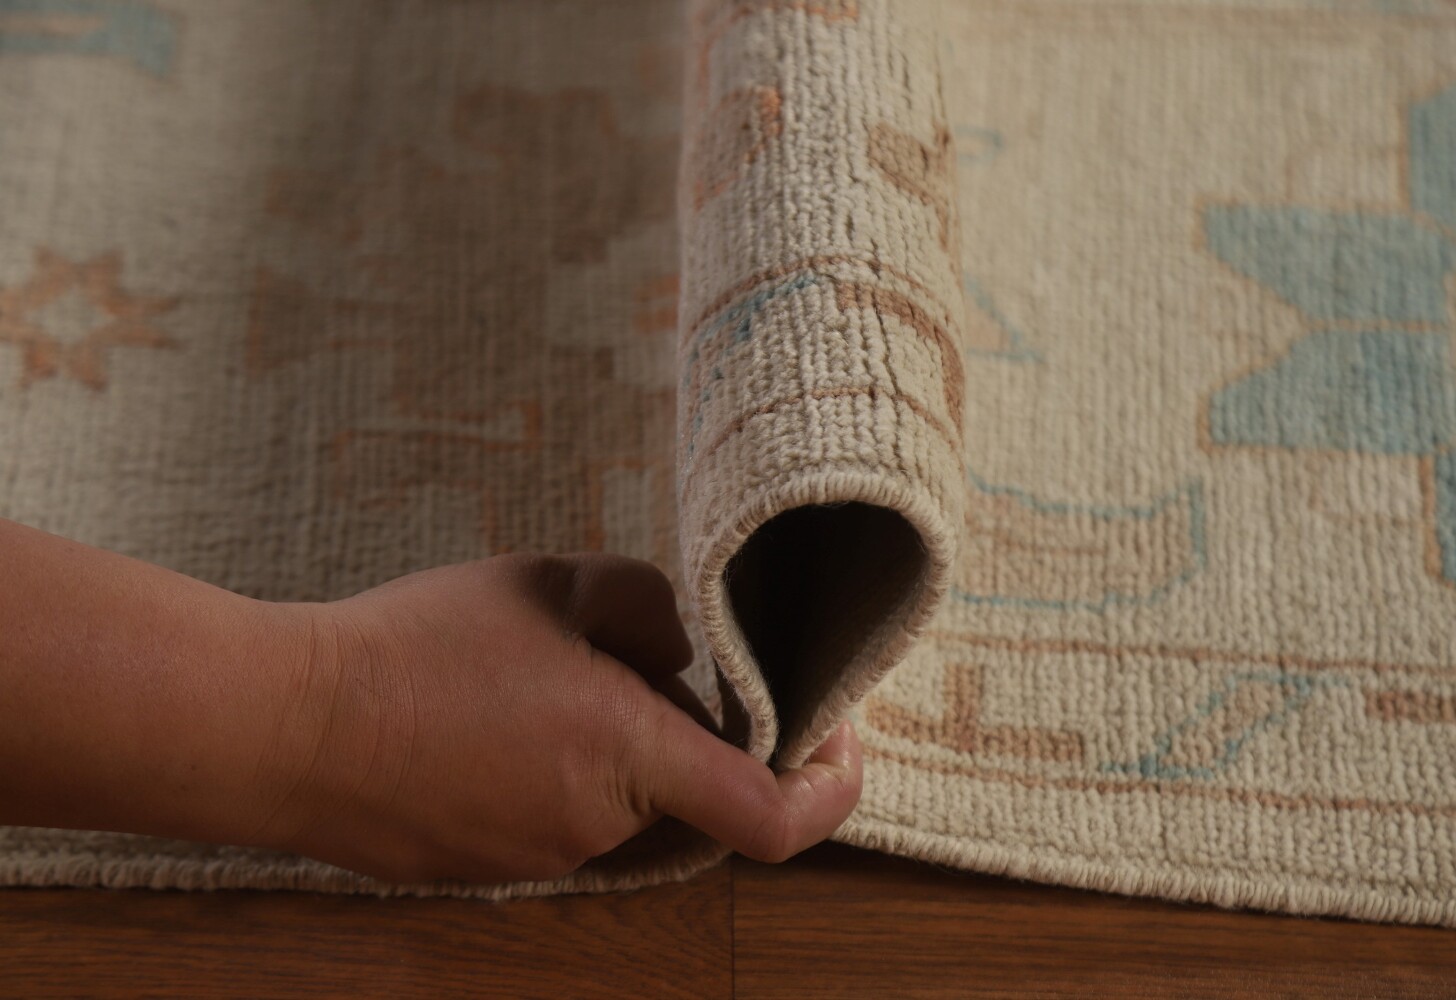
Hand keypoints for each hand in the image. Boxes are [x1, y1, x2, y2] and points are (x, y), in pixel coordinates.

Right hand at [252, 553, 862, 883]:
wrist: (284, 726)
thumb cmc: (413, 647)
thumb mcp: (548, 581)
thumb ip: (644, 606)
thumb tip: (678, 655)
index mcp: (627, 756)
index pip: (771, 814)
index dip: (828, 784)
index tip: (835, 738)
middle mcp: (596, 827)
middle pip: (683, 783)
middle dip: (670, 719)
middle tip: (606, 648)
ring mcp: (540, 859)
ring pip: (616, 797)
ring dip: (602, 738)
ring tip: (519, 672)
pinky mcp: (489, 869)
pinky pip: (556, 815)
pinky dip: (551, 766)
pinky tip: (483, 715)